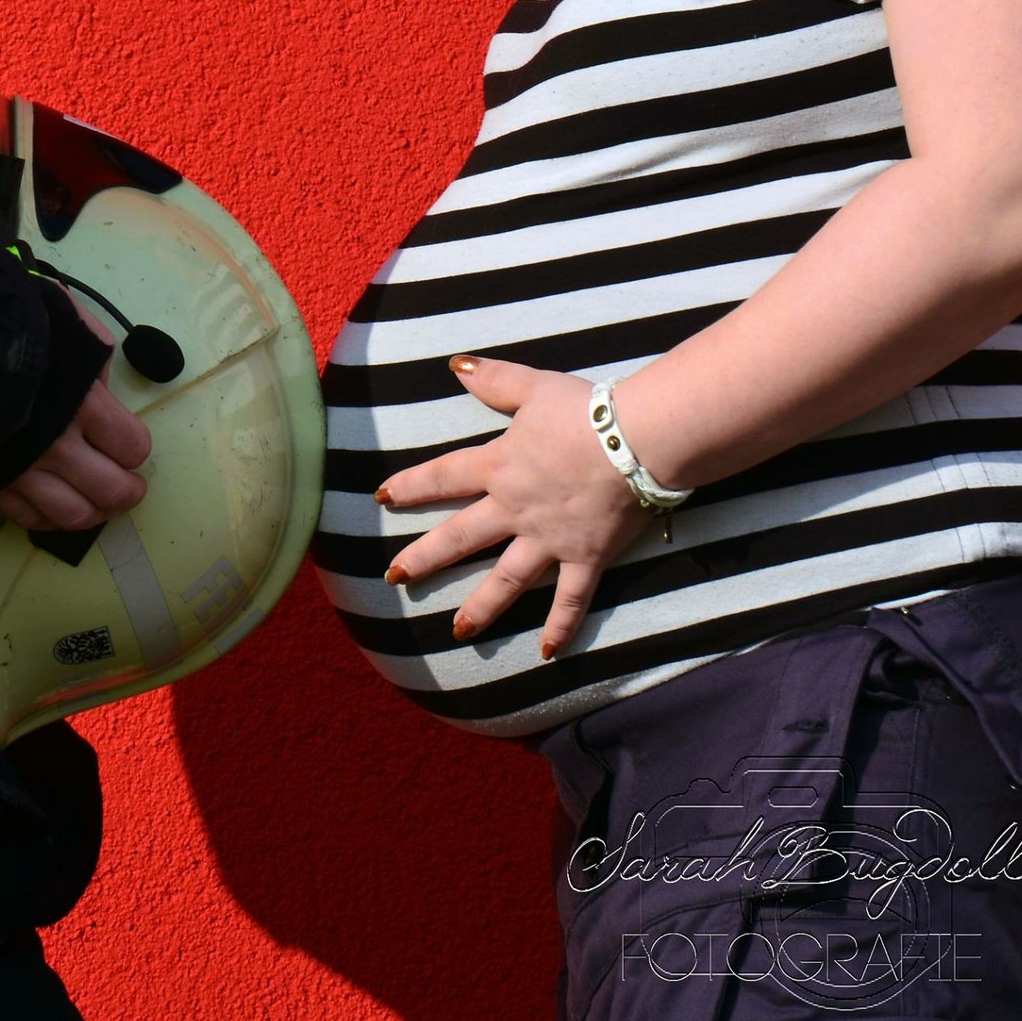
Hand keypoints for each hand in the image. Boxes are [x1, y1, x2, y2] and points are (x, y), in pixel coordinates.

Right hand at [0, 288, 151, 530]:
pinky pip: (29, 519)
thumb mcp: (63, 319)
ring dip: (95, 513)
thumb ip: (94, 349)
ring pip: (73, 516)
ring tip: (99, 503)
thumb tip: (105, 381)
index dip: (136, 449)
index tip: (131, 446)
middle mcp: (57, 446)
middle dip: (128, 491)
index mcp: (83, 404)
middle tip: (130, 486)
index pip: (132, 447)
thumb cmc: (3, 325)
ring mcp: (22, 472)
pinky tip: (57, 506)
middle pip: (111, 490)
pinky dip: (50, 520)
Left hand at [376, 356, 653, 657]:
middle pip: (459, 537)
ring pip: (505, 580)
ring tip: (456, 632)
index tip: (383, 498)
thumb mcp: (534, 387)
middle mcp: (514, 510)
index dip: (410, 486)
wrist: (638, 440)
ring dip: (480, 608)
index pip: (442, 477)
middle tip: (394, 579)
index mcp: (498, 467)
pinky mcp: (585, 557)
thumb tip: (456, 366)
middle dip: (423, 558)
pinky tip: (547, 654)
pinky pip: (570, 599)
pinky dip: (560, 627)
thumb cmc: (587, 410)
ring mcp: (548, 539)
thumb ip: (495, 380)